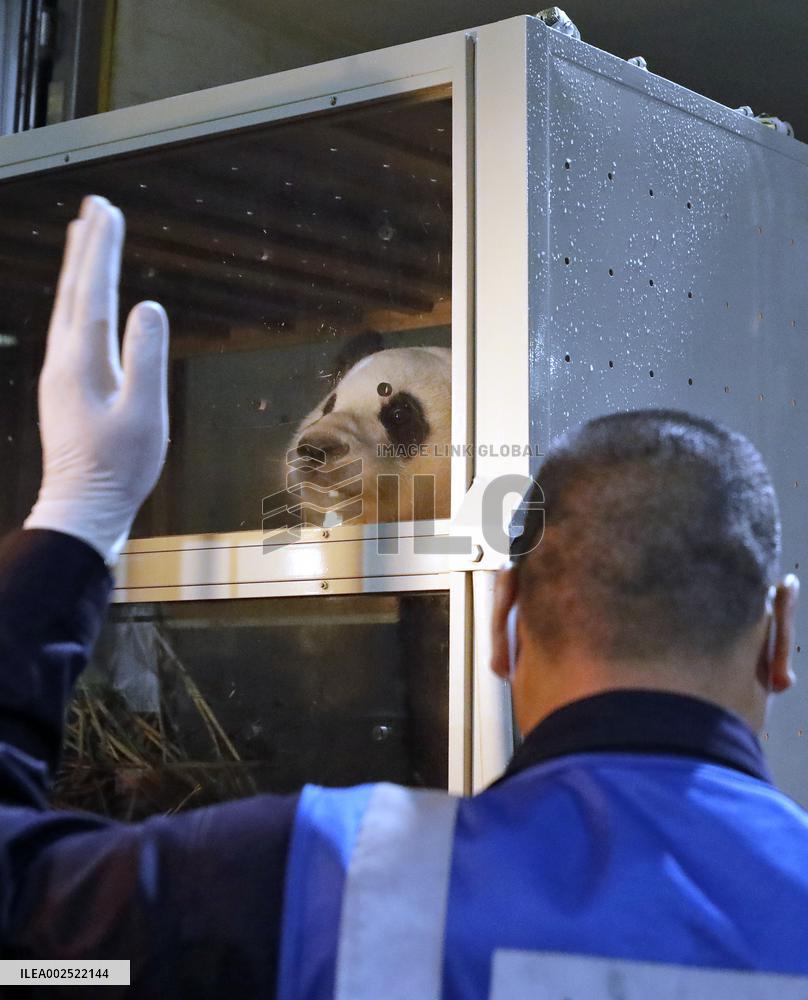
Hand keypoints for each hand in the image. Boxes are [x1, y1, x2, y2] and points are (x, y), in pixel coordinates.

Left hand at [24, 195, 168, 565]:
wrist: (83, 506)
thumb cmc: (119, 466)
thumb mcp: (143, 414)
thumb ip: (145, 358)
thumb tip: (147, 306)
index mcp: (83, 362)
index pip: (93, 292)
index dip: (102, 250)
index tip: (109, 212)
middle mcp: (63, 360)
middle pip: (73, 291)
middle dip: (86, 247)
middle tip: (95, 207)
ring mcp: (58, 373)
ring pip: (66, 307)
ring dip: (77, 269)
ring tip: (83, 238)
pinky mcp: (62, 387)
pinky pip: (67, 326)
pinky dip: (75, 298)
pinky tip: (81, 299)